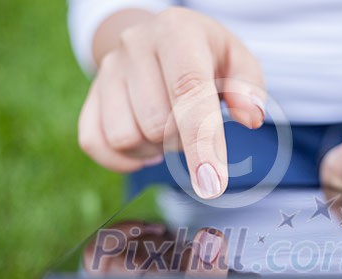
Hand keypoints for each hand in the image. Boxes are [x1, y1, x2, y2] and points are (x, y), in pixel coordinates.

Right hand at [78, 7, 264, 198]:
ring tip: (168, 128)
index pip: (188, 92)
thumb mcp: (236, 59)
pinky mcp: (90, 96)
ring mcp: (107, 71)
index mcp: (177, 32)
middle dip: (181, 140)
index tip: (212, 183)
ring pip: (126, 138)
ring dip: (154, 148)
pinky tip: (145, 146)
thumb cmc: (204, 56)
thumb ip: (249, 87)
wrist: (157, 39)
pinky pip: (95, 144)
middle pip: (157, 124)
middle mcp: (135, 45)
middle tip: (192, 122)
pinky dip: (123, 159)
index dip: (201, 141)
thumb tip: (251, 118)